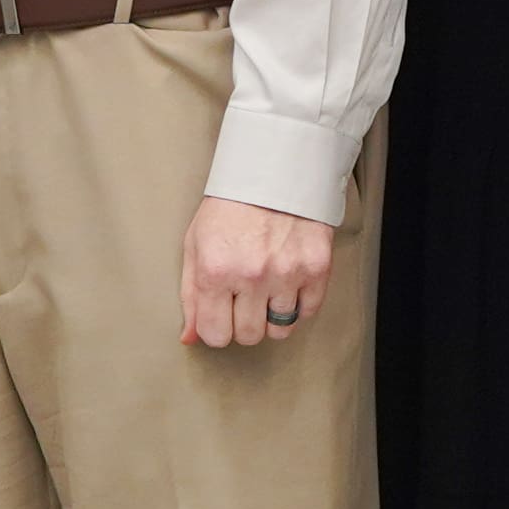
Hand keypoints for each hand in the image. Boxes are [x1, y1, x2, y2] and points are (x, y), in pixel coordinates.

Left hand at [181, 197, 331, 353]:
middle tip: (244, 299)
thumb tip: (191, 337)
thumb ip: (191, 295)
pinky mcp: (317, 268)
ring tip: (267, 288)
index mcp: (215, 270)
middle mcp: (252, 275)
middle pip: (249, 336)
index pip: (216, 335)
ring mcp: (287, 272)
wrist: (273, 172)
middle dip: (244, 323)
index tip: (221, 315)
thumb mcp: (196, 245)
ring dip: (272, 316)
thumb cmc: (230, 208)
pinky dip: (298, 305)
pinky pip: (307, 312)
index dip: (217, 328)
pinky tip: (287, 283)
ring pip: (280, 330)